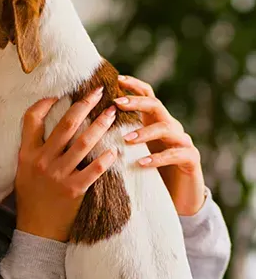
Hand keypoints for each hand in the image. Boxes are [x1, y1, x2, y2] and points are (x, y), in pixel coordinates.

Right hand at [15, 88, 117, 241]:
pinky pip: (93, 170)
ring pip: (82, 144)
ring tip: (112, 114)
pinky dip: (105, 159)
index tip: (61, 94)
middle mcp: (41, 161)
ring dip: (100, 126)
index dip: (45, 103)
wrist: (36, 230)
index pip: (31, 119)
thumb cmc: (31, 197)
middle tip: (98, 91)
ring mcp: (57, 176)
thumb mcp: (23, 170)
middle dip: (83, 105)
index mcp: (27, 154)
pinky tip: (115, 149)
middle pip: (65, 126)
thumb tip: (49, 123)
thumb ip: (34, 148)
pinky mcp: (73, 191)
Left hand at [115, 75, 205, 216]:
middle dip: (136, 102)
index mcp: (154, 122)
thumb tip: (88, 126)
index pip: (147, 95)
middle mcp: (170, 127)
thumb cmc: (147, 174)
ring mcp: (183, 141)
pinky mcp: (191, 159)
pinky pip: (176, 154)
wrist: (177, 198)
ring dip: (144, 131)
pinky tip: (141, 163)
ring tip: (126, 139)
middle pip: (156, 105)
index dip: (134, 85)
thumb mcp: (131, 153)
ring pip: (167, 128)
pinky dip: (158, 158)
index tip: (116, 79)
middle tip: (116, 104)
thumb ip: (118, 137)